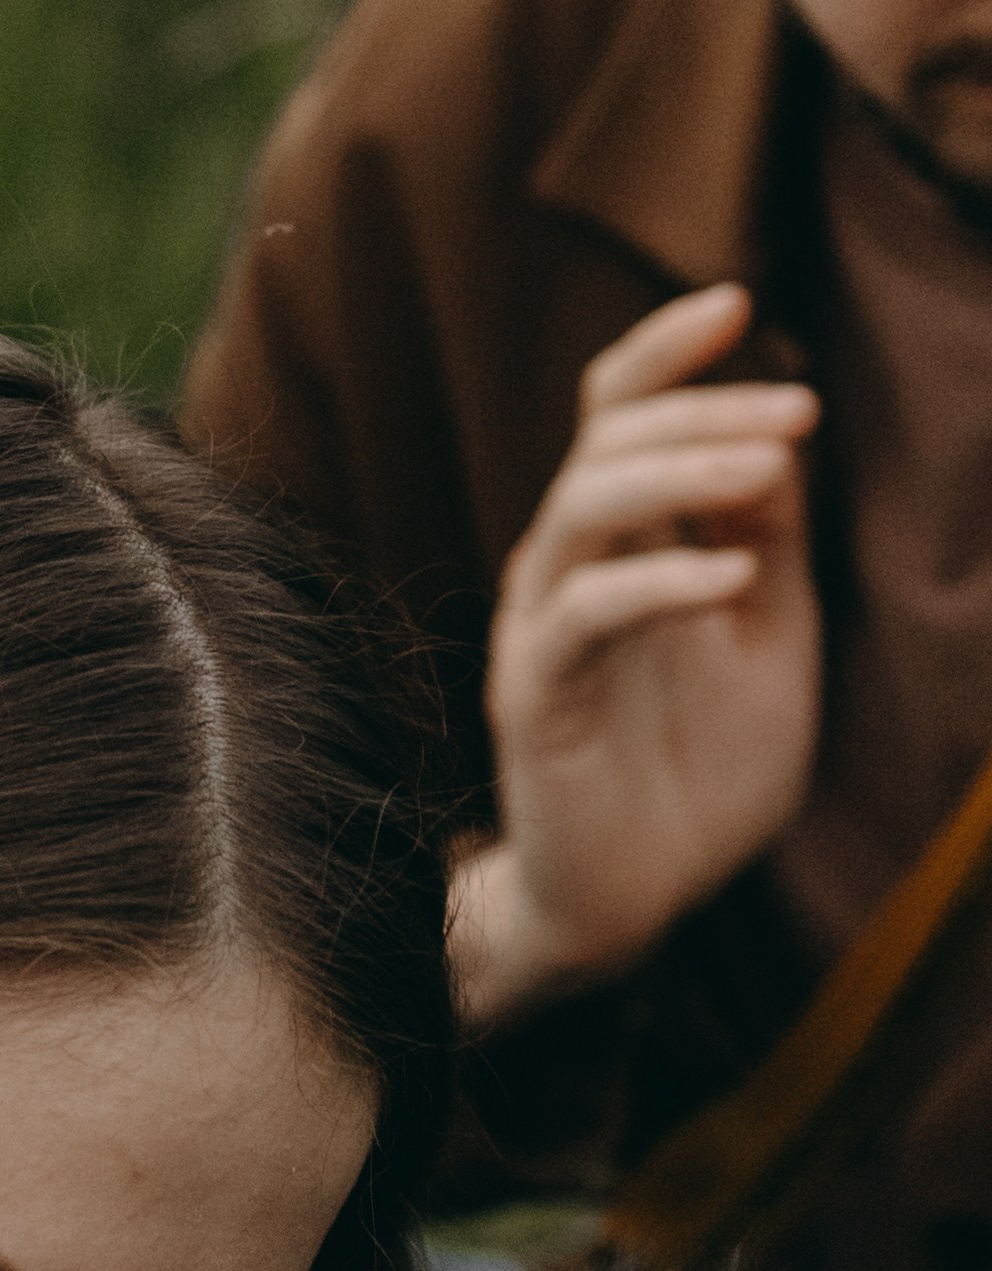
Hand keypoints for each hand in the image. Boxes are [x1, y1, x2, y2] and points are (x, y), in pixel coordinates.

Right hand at [450, 282, 821, 1035]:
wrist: (635, 906)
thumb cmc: (696, 780)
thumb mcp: (770, 636)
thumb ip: (773, 539)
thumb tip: (781, 434)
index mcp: (617, 546)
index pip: (615, 412)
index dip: (666, 351)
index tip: (742, 304)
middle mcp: (565, 574)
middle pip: (604, 442)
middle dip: (702, 409)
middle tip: (797, 414)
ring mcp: (542, 635)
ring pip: (582, 510)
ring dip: (677, 473)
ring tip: (768, 468)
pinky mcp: (533, 703)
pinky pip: (583, 618)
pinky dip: (657, 584)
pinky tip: (730, 579)